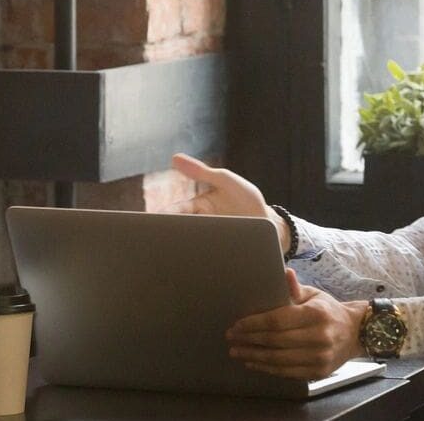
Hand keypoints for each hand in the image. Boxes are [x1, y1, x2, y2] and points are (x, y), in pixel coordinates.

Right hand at [163, 154, 288, 251]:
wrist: (271, 227)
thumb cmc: (247, 200)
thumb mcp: (227, 181)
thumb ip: (203, 171)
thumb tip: (174, 157)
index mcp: (197, 208)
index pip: (176, 212)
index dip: (164, 216)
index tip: (152, 220)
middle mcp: (200, 226)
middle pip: (179, 231)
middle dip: (168, 235)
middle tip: (157, 240)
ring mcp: (209, 242)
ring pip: (190, 247)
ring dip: (183, 250)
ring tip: (174, 256)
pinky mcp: (218, 256)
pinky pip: (205, 260)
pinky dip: (199, 263)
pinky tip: (196, 266)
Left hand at [226, 269, 367, 379]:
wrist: (356, 333)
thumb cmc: (328, 311)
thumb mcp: (314, 295)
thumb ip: (295, 288)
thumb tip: (284, 272)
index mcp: (315, 314)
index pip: (278, 320)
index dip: (254, 324)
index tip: (237, 325)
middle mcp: (319, 337)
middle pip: (275, 341)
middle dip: (249, 340)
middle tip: (231, 338)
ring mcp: (320, 357)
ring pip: (279, 360)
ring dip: (254, 356)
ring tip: (237, 352)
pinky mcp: (318, 372)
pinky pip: (287, 372)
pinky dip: (267, 368)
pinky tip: (253, 363)